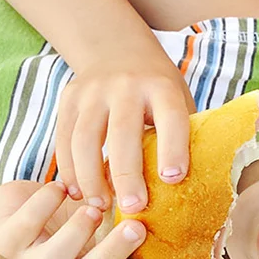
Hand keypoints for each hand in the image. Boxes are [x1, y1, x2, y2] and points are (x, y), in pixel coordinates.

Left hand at [0, 181, 148, 258]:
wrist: (16, 211)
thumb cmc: (71, 215)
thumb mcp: (102, 222)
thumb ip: (129, 219)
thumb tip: (170, 200)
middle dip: (111, 255)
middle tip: (136, 229)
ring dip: (77, 234)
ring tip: (95, 208)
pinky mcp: (6, 239)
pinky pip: (25, 227)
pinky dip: (46, 205)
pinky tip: (62, 188)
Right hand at [54, 52, 193, 213]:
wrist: (117, 50)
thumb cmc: (157, 89)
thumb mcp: (178, 99)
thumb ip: (183, 131)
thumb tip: (193, 184)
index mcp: (161, 87)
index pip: (170, 118)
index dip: (173, 148)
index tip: (172, 179)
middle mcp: (126, 85)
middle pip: (122, 133)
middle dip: (127, 174)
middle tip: (133, 207)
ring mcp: (93, 91)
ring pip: (85, 139)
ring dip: (91, 178)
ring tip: (101, 207)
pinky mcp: (68, 100)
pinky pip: (65, 139)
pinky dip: (69, 169)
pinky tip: (79, 193)